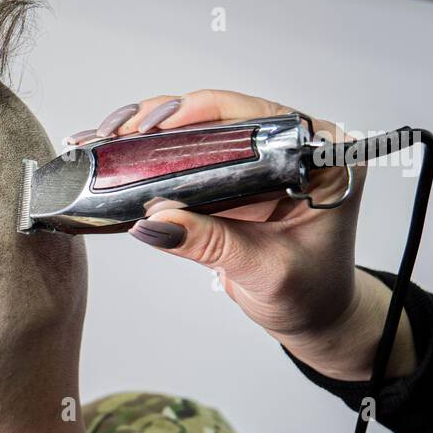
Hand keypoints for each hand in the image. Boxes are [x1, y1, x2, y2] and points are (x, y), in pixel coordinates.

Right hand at [72, 89, 413, 380]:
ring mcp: (261, 163)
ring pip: (201, 133)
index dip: (204, 114)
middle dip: (166, 120)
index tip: (160, 125)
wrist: (315, 317)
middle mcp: (293, 149)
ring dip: (153, 136)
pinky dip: (156, 160)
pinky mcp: (236, 180)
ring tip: (110, 139)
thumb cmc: (312, 294)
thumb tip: (156, 221)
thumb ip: (212, 243)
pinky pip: (193, 161)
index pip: (257, 119)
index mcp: (322, 158)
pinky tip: (121, 156)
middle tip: (122, 131)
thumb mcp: (265, 269)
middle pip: (222, 118)